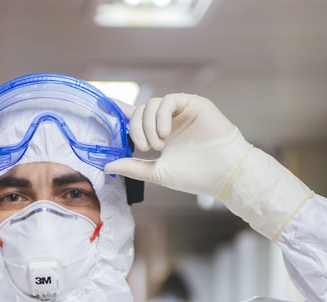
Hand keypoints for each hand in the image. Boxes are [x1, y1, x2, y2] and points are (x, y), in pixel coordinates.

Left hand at [104, 93, 245, 197]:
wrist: (225, 174)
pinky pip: (169, 100)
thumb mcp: (158, 173)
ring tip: (158, 145)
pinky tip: (165, 134)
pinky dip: (161, 116)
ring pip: (151, 105)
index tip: (102, 107)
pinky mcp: (193, 103)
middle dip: (135, 129)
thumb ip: (133, 167)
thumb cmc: (196, 176)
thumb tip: (106, 166)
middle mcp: (169, 121)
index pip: (135, 120)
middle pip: (139, 112)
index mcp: (160, 134)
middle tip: (146, 148)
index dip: (120, 113)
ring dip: (148, 126)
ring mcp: (181, 111)